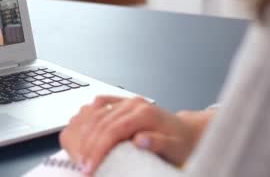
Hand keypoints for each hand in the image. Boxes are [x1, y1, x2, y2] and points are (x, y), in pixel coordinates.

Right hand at [59, 96, 202, 174]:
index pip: (113, 130)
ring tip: (81, 157)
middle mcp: (133, 104)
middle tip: (83, 168)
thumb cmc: (181, 143)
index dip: (98, 149)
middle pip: (101, 123)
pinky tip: (84, 129)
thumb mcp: (175, 148)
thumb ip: (158, 143)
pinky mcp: (123, 102)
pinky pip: (101, 104)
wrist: (187, 132)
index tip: (90, 167)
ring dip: (86, 137)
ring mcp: (127, 101)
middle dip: (89, 147)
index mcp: (145, 113)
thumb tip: (139, 140)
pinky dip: (90, 117)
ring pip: (97, 115)